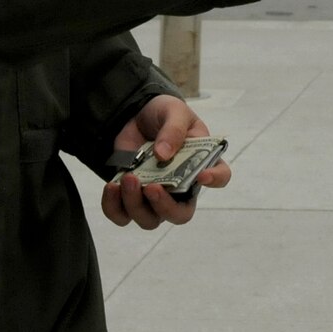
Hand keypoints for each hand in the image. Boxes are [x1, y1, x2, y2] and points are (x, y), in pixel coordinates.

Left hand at [100, 94, 230, 229]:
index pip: (220, 177)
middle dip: (165, 207)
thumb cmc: (164, 114)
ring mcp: (154, 196)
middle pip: (180, 214)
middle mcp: (181, 187)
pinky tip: (112, 186)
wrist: (136, 114)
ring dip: (135, 204)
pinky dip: (113, 207)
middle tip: (152, 187)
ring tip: (128, 178)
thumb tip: (163, 155)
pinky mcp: (129, 196)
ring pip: (149, 220)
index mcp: (200, 163)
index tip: (203, 175)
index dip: (215, 180)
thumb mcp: (173, 111)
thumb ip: (173, 130)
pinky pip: (121, 215)